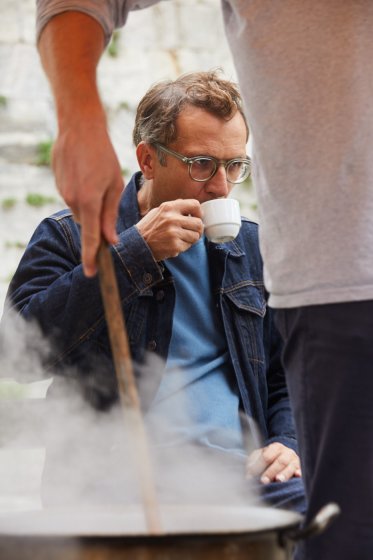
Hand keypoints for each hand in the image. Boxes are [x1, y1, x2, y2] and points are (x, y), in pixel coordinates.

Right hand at [52, 119, 123, 275]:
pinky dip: (82, 193)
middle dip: (97, 219)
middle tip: (105, 195)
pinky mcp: (59, 186)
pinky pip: (73, 198)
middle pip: (87, 224)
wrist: (79, 128)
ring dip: (90, 203)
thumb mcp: (114, 184)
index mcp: (90, 202)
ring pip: (80, 211)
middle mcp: (73, 201)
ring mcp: (63, 193)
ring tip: (96, 178)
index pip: (90, 238)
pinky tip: (86, 174)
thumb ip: (110, 214)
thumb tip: (111, 240)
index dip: (91, 258)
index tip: (91, 273)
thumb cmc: (103, 155)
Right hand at [136, 199, 203, 260]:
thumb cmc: (149, 228)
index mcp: (169, 207)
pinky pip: (188, 246)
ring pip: (196, 236)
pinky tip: (173, 245)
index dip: (199, 213)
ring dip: (191, 239)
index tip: (197, 218)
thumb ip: (175, 208)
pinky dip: (183, 247)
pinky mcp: (175, 246)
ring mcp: (174, 233)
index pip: (195, 205)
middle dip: (197, 229)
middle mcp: (172, 219)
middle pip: (199, 223)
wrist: (137, 244)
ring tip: (180, 239)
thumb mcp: (159, 211)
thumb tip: (193, 208)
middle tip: (192, 232)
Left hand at [246, 442, 301, 484]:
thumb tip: (249, 474)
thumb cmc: (270, 458)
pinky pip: (301, 471)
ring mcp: (295, 460)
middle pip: (279, 462)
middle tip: (263, 481)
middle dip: (271, 472)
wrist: (285, 456)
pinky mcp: (301, 469)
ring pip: (290, 467)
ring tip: (278, 480)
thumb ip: (253, 462)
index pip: (267, 457)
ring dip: (284, 474)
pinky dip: (299, 473)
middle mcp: (287, 452)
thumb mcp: (260, 456)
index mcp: (275, 447)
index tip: (251, 476)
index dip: (258, 466)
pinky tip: (297, 475)